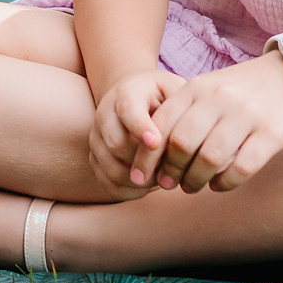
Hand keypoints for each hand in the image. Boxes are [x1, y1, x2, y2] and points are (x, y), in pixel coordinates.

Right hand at [89, 66, 184, 193]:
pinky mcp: (95, 159)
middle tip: (171, 167)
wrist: (135, 98)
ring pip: (113, 169)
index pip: (127, 110)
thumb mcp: (173, 90)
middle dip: (147, 161)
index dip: (140, 128)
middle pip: (117, 144)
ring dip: (142, 180)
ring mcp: (97, 138)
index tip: (157, 142)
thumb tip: (187, 133)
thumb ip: (180, 105)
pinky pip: (110, 185)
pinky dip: (132, 191)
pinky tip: (150, 185)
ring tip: (163, 176)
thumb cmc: (162, 97)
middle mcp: (104, 115)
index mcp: (125, 94)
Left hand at [142, 52, 282, 193]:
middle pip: (182, 143)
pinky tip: (219, 185)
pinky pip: (242, 167)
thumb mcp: (206, 90)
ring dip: (195, 181)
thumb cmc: (239, 90)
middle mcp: (219, 99)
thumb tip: (153, 154)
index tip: (140, 176)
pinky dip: (226, 183)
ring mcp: (246, 115)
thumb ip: (181, 114)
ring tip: (192, 187)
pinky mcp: (271, 134)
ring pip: (210, 159)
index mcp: (197, 87)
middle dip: (170, 171)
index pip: (161, 125)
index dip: (147, 155)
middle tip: (168, 185)